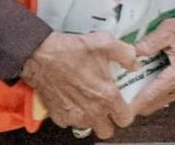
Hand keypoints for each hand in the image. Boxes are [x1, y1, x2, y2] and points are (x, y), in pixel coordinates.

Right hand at [21, 31, 136, 138]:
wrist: (40, 56)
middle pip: (107, 131)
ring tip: (91, 99)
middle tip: (109, 107)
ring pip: (88, 126)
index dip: (127, 112)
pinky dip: (74, 113)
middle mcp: (90, 110)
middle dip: (110, 121)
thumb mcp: (106, 43)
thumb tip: (134, 63)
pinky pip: (70, 121)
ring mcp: (73, 115)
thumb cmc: (70, 51)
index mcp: (106, 96)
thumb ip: (127, 54)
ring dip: (91, 117)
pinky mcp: (58, 116)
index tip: (124, 104)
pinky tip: (75, 97)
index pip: (125, 119)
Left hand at [130, 16, 174, 116]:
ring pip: (157, 102)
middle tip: (120, 86)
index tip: (115, 100)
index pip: (147, 99)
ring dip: (144, 94)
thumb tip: (131, 53)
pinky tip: (147, 76)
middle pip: (150, 105)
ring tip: (132, 79)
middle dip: (134, 98)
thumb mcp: (170, 29)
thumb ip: (149, 43)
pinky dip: (153, 90)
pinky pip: (164, 95)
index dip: (129, 103)